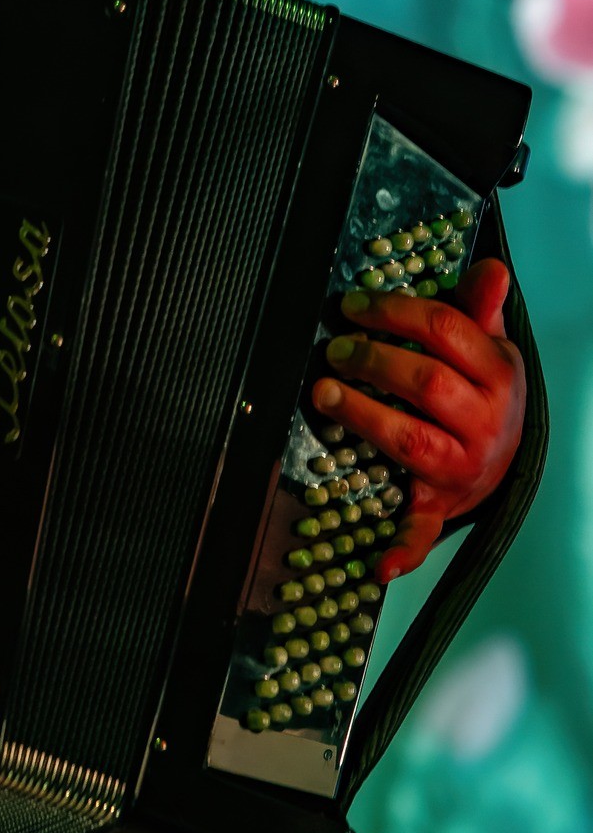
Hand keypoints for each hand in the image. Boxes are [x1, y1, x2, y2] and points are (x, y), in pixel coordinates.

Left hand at [311, 260, 523, 581]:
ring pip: (410, 440)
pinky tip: (376, 565)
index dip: (392, 312)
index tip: (351, 305)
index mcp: (498, 373)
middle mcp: (484, 422)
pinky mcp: (442, 504)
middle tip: (332, 348)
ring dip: (363, 416)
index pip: (444, 330)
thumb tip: (491, 267)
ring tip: (323, 392)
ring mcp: (464, 467)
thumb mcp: (489, 344)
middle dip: (371, 360)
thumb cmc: (484, 390)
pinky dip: (400, 550)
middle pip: (423, 382)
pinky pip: (421, 529)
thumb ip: (480, 306)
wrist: (508, 457)